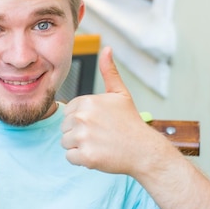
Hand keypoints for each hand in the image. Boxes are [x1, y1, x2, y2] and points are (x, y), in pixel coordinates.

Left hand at [61, 46, 162, 175]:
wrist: (145, 151)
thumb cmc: (130, 123)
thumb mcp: (120, 94)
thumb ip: (109, 71)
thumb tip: (106, 48)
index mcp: (87, 101)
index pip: (67, 112)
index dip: (81, 120)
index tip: (99, 123)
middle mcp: (83, 117)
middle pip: (64, 127)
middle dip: (78, 133)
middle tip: (100, 135)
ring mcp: (84, 137)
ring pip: (65, 143)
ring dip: (79, 147)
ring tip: (99, 144)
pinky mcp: (86, 156)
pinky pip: (70, 158)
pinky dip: (82, 160)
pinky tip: (98, 155)